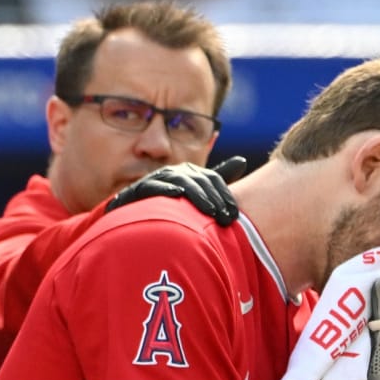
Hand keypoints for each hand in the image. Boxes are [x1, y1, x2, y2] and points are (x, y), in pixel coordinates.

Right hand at [105, 157, 246, 225]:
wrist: (136, 215)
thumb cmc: (171, 204)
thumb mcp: (197, 191)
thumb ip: (218, 178)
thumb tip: (243, 160)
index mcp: (190, 173)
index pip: (213, 179)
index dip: (225, 195)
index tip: (235, 215)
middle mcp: (175, 172)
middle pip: (199, 180)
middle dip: (215, 198)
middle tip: (226, 219)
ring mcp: (158, 179)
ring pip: (181, 182)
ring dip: (197, 195)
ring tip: (210, 210)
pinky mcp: (141, 189)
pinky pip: (154, 186)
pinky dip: (166, 188)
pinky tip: (177, 195)